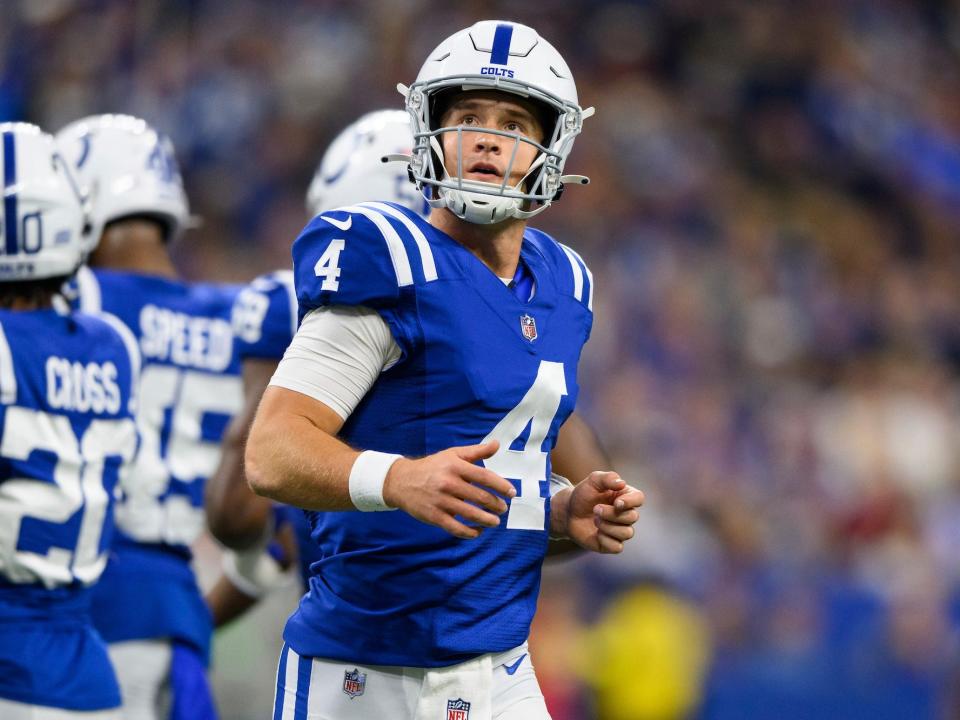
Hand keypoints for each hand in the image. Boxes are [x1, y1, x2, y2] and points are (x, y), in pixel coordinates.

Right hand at [382, 440, 515, 538]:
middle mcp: (448, 483)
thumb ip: (476, 451)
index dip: (501, 485)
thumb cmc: (432, 467)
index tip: (512, 492)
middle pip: (480, 497)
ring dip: (487, 520)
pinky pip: (456, 528)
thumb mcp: (452, 454)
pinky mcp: (434, 516)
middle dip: (496, 505)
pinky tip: (478, 531)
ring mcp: (441, 501)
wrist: (401, 481)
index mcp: (455, 466)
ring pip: (470, 513)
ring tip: (495, 521)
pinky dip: (470, 532)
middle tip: (503, 509)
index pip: (484, 476)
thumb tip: (496, 444)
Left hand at [553, 471, 643, 552]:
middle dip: (612, 514)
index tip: (617, 502)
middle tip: (595, 509)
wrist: (568, 513)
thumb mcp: (593, 481)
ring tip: (595, 520)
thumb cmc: (583, 495)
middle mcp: (626, 514)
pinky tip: (596, 533)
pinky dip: (605, 540)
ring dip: (608, 526)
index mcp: (625, 496)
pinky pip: (617, 547)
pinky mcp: (612, 544)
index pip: (639, 498)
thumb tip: (622, 483)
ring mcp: (620, 530)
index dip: (631, 501)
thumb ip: (607, 478)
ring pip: (627, 533)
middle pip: (632, 517)